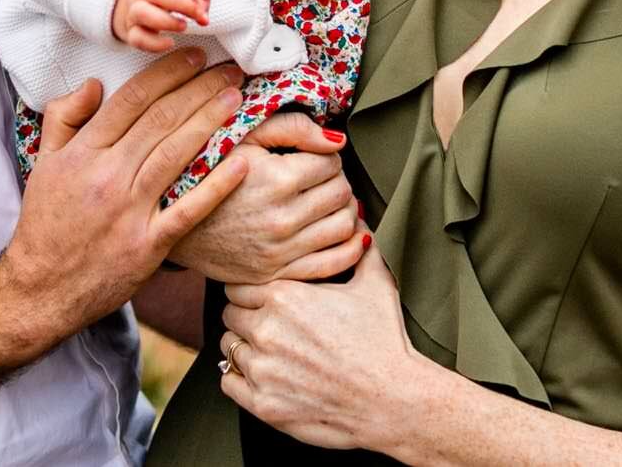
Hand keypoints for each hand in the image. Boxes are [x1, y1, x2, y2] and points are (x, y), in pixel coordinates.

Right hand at [0, 50, 249, 346]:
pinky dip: (217, 185)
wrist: (39, 290)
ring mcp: (130, 212)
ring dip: (211, 121)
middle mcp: (107, 176)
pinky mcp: (148, 246)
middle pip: (162, 120)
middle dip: (200, 88)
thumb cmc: (44, 223)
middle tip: (230, 67)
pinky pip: (189, 210)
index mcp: (83, 153)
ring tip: (237, 97)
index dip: (167, 73)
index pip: (131, 100)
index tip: (194, 56)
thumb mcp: (42, 163)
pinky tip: (243, 162)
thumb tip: (94, 83)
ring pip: (178, 154)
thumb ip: (63, 117)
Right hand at [111, 0, 213, 52]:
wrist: (133, 0)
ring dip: (166, 21)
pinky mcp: (131, 31)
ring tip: (184, 27)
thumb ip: (197, 0)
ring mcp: (134, 10)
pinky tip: (170, 43)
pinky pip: (137, 37)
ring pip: (141, 12)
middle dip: (182, 4)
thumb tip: (204, 17)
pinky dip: (154, 43)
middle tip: (200, 15)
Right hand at [167, 113, 362, 283]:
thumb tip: (338, 141)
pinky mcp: (275, 274)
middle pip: (341, 194)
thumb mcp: (244, 135)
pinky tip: (344, 233)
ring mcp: (279, 251)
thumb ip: (294, 128)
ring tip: (330, 201)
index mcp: (276, 180)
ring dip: (346, 211)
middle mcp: (281, 219)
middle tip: (321, 178)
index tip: (312, 157)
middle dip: (337, 181)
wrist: (172, 218)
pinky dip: (349, 248)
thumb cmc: (209, 167)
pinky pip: (332, 264)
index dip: (327, 156)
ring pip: (344, 227)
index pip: (332, 163)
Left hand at [218, 241, 419, 450]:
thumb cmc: (385, 339)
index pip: (239, 285)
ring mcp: (262, 369)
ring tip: (271, 352)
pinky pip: (227, 383)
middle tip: (269, 326)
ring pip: (228, 348)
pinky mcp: (263, 404)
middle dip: (246, 317)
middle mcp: (266, 330)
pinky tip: (264, 376)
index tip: (267, 301)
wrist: (394, 399)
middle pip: (230, 314)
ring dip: (244, 348)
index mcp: (284, 296)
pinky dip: (239, 379)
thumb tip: (358, 217)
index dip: (252, 292)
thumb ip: (359, 247)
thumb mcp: (375, 284)